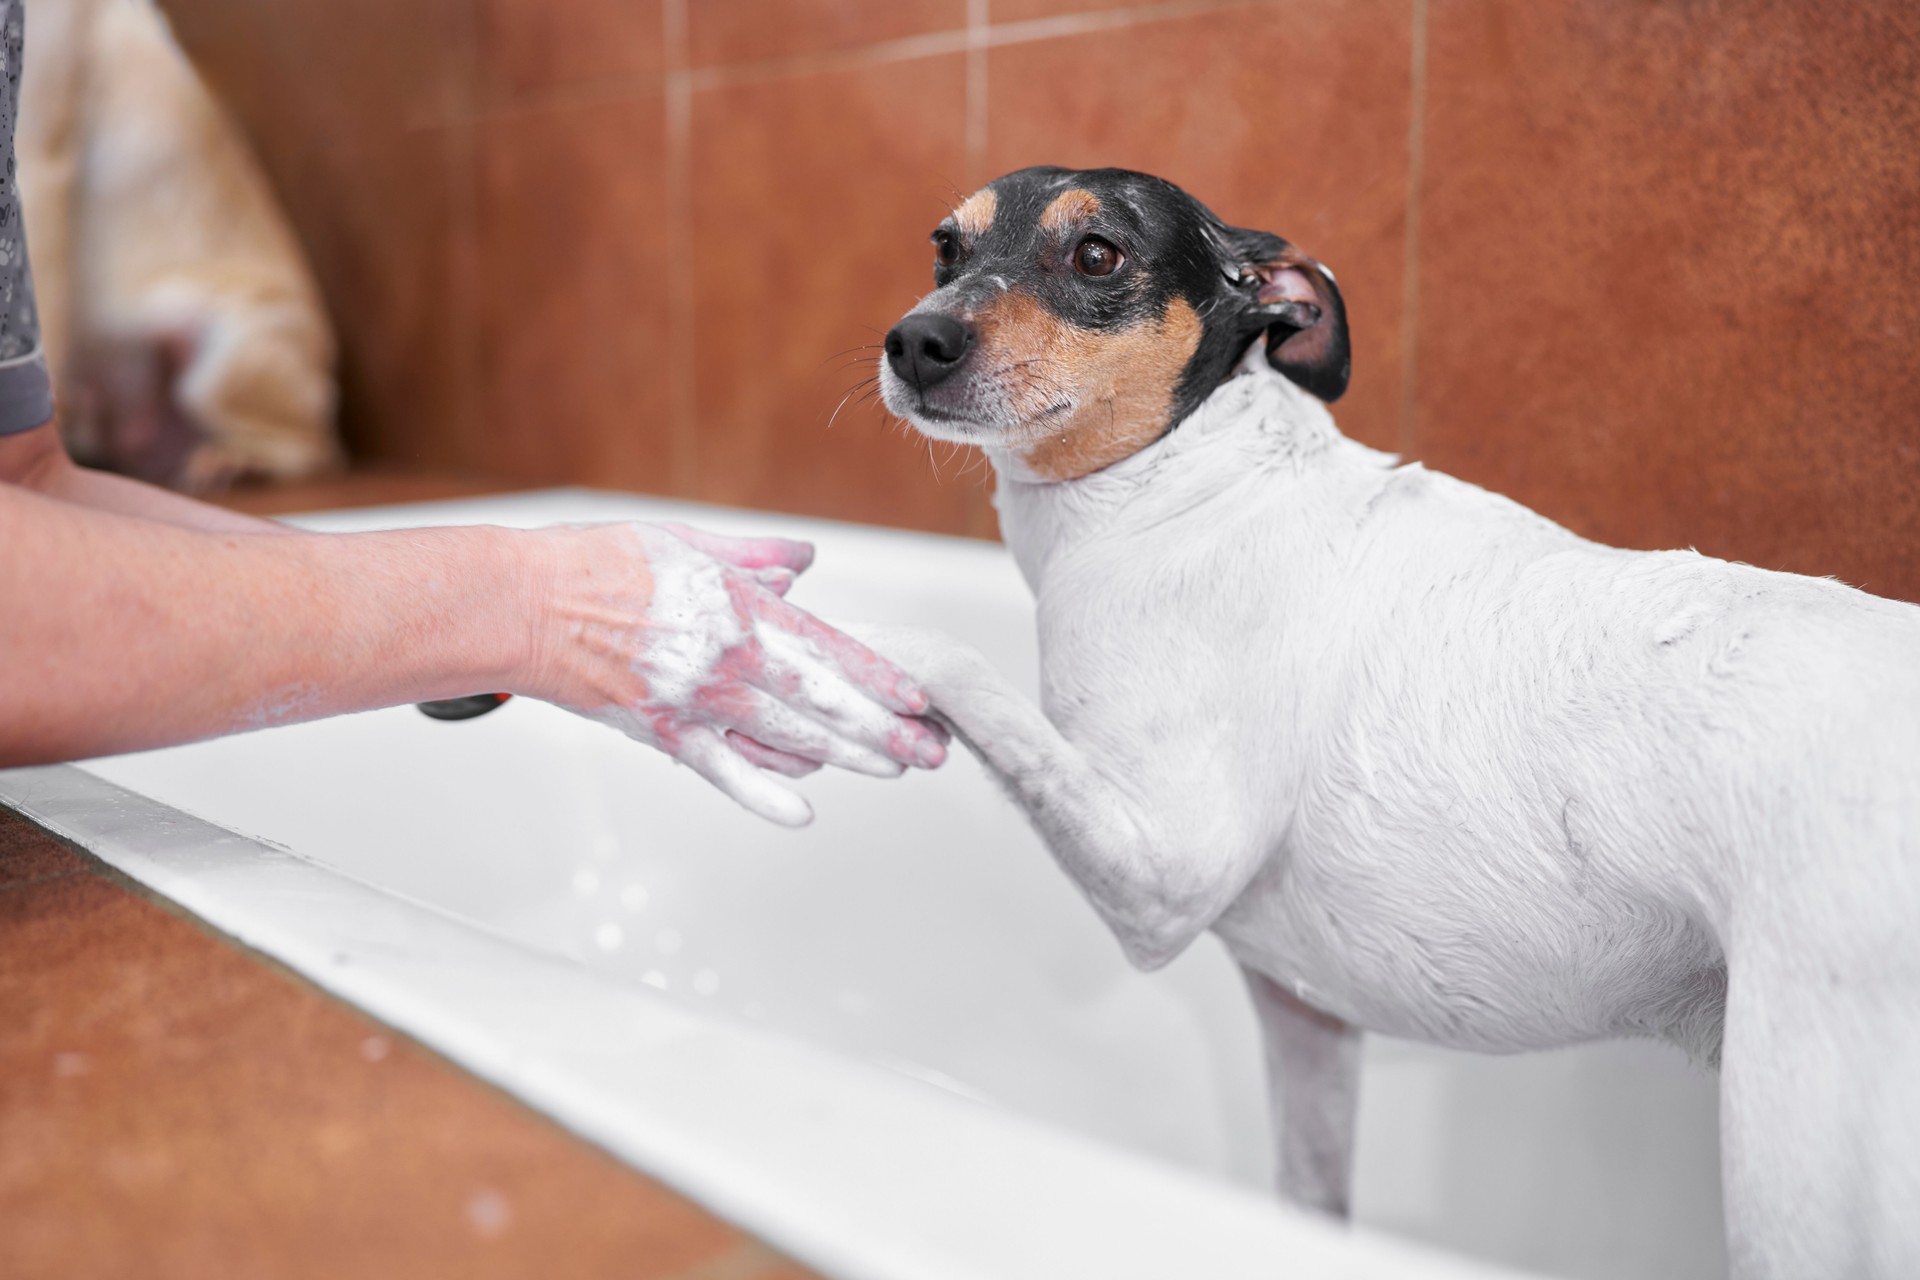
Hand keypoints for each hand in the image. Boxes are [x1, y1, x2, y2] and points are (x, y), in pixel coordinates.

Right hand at [524, 521, 947, 825]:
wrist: (523, 605)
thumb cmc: (599, 565)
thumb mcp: (688, 543)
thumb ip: (754, 557)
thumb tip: (805, 561)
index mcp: (739, 607)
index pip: (827, 647)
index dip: (877, 677)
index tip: (918, 697)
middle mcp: (727, 658)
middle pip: (822, 702)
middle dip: (884, 729)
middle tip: (930, 750)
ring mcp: (696, 701)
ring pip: (787, 738)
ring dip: (846, 757)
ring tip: (891, 768)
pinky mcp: (664, 732)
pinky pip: (723, 770)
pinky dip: (764, 792)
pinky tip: (803, 811)